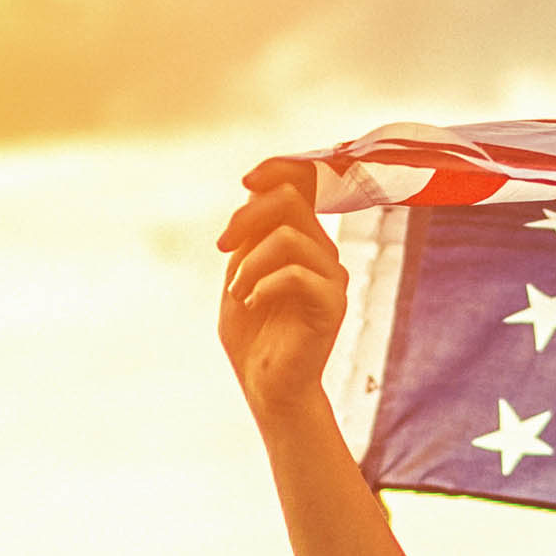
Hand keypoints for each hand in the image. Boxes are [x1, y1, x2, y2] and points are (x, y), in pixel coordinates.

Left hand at [215, 157, 344, 421]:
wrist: (267, 387)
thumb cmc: (252, 335)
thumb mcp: (238, 274)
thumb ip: (247, 237)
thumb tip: (253, 196)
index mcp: (301, 241)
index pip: (301, 186)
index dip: (277, 169)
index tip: (246, 180)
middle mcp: (322, 253)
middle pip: (291, 200)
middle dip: (246, 218)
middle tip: (222, 249)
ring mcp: (331, 277)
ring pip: (290, 237)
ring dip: (250, 263)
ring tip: (237, 291)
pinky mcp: (332, 304)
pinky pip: (297, 275)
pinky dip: (263, 284)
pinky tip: (250, 303)